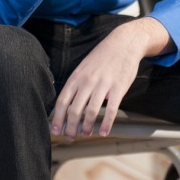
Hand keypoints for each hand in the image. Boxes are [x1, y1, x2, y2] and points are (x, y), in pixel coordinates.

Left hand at [50, 17, 173, 140]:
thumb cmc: (103, 56)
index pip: (62, 101)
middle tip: (70, 137)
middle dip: (70, 128)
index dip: (57, 119)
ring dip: (86, 127)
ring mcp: (103, 84)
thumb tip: (66, 104)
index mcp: (77, 76)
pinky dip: (106, 124)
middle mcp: (88, 81)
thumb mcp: (84, 66)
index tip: (55, 131)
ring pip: (91, 112)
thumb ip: (76, 83)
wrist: (124, 42)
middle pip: (74, 110)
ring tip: (85, 134)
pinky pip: (111, 110)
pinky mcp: (118, 88)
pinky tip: (103, 132)